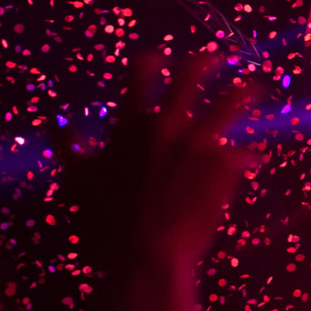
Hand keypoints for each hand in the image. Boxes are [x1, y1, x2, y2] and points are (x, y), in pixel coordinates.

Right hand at [62, 50, 258, 269]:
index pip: (140, 73)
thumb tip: (54, 121)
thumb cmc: (105, 221)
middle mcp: (167, 125)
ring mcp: (199, 143)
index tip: (159, 56)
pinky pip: (243, 154)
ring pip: (229, 104)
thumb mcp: (78, 180)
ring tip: (256, 87)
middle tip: (217, 57)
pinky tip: (254, 159)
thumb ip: (68, 146)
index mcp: (130, 124)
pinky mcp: (224, 165)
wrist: (145, 254)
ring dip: (243, 93)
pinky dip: (247, 157)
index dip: (150, 61)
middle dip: (206, 62)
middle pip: (191, 76)